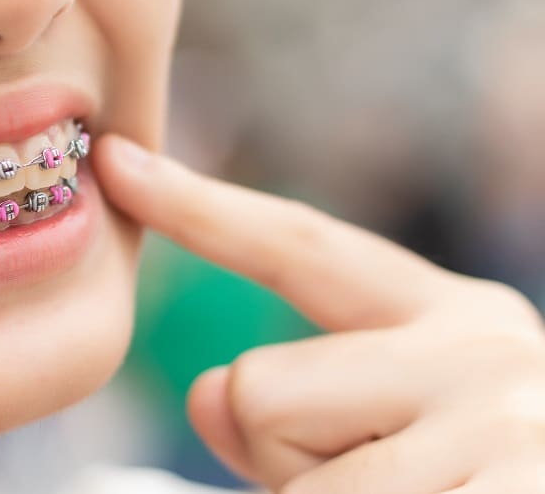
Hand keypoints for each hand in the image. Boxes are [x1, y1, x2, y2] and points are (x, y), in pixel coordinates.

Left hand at [95, 135, 544, 492]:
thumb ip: (297, 407)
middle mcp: (482, 351)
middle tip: (400, 481)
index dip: (199, 205)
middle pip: (257, 388)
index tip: (114, 158)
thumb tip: (205, 388)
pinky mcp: (512, 492)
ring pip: (289, 480)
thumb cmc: (484, 479)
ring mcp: (506, 426)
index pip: (300, 246)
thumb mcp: (403, 431)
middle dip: (285, 458)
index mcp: (450, 319)